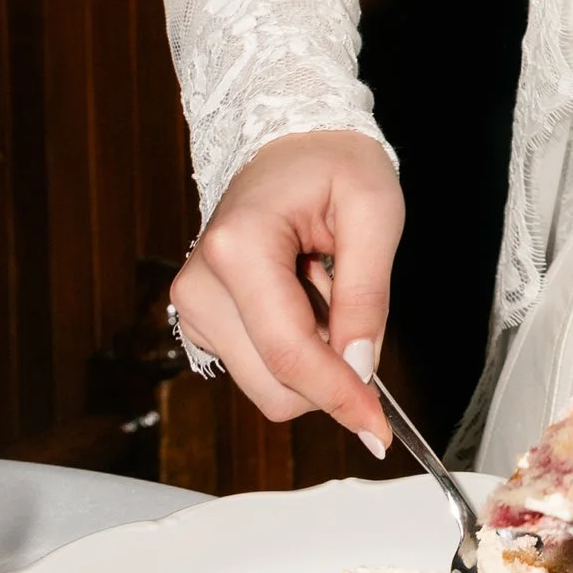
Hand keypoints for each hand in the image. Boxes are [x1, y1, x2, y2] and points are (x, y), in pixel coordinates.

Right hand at [169, 131, 402, 452]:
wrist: (292, 142)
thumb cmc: (332, 163)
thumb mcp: (376, 212)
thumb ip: (368, 295)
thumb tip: (359, 368)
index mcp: (238, 248)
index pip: (290, 352)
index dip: (339, 397)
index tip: (378, 429)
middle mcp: (201, 282)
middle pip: (274, 384)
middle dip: (330, 373)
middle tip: (356, 310)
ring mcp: (194, 304)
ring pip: (267, 386)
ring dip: (314, 358)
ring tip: (325, 290)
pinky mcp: (201, 319)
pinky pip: (259, 369)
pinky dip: (294, 351)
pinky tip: (303, 300)